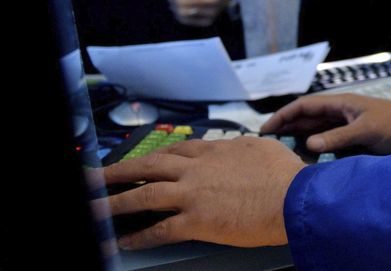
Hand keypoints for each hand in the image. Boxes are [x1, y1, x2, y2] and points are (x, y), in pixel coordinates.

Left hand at [103, 136, 304, 249]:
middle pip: (147, 166)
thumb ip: (242, 149)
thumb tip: (240, 149)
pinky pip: (160, 230)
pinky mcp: (197, 221)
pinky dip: (139, 237)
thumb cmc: (286, 175)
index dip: (152, 157)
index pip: (174, 150)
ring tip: (95, 209)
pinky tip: (126, 241)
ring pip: (143, 195)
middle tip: (96, 177)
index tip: (139, 162)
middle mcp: (198, 169)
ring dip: (114, 203)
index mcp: (215, 151)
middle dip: (117, 172)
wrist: (295, 196)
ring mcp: (194, 194)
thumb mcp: (263, 149)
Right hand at [261, 94, 390, 154]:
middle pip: (306, 119)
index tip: (266, 129)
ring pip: (315, 130)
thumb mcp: (366, 130)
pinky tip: (306, 157)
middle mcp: (339, 112)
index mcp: (340, 103)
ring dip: (298, 138)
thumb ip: (338, 137)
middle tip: (267, 144)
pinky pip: (327, 141)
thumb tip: (308, 143)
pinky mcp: (352, 137)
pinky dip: (315, 147)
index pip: (304, 106)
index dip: (283, 116)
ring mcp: (345, 125)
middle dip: (286, 128)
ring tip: (280, 151)